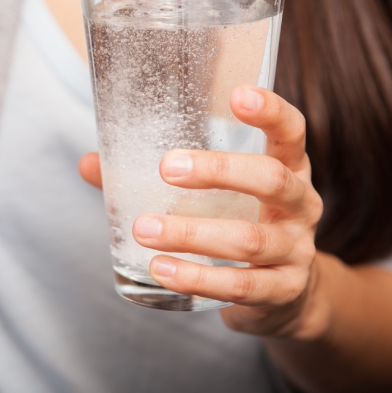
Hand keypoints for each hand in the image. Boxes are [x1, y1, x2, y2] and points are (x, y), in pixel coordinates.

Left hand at [79, 86, 326, 339]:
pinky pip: (240, 285)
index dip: (271, 112)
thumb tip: (90, 163)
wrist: (288, 297)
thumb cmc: (241, 223)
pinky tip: (163, 270)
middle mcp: (301, 204)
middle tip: (166, 168)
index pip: (290, 131)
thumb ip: (158, 177)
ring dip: (192, 233)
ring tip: (144, 229)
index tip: (238, 95)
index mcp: (288, 167)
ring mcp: (296, 250)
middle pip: (271, 180)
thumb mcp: (217, 195)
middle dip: (219, 171)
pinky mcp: (282, 291)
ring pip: (249, 239)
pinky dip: (199, 278)